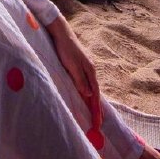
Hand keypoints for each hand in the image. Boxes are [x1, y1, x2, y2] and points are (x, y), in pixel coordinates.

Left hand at [48, 15, 102, 129]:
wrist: (61, 33)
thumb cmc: (66, 49)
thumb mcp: (72, 66)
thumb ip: (80, 80)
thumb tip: (90, 95)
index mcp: (90, 72)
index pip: (95, 95)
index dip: (96, 110)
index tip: (98, 124)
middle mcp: (90, 71)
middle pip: (95, 94)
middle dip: (97, 110)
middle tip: (98, 125)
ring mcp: (85, 69)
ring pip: (91, 90)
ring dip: (92, 103)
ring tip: (94, 116)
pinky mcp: (78, 67)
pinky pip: (85, 85)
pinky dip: (87, 94)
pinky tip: (85, 98)